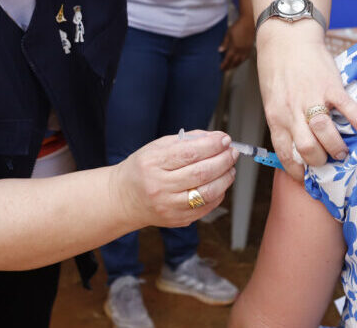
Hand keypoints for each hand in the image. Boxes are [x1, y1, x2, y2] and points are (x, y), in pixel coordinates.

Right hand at [114, 130, 237, 228]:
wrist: (124, 198)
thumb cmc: (142, 169)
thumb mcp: (157, 147)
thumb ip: (187, 140)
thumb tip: (216, 137)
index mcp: (152, 163)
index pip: (189, 153)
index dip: (212, 145)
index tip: (224, 139)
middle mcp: (159, 186)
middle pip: (201, 173)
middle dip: (223, 160)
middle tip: (232, 152)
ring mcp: (168, 206)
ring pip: (207, 193)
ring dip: (225, 178)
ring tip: (230, 168)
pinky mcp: (177, 219)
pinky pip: (205, 207)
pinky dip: (218, 194)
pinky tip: (220, 183)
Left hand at [219, 18, 254, 69]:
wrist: (249, 23)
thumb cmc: (237, 27)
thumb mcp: (228, 34)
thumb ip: (224, 43)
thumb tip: (220, 51)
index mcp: (234, 47)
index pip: (228, 59)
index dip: (224, 64)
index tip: (221, 68)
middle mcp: (241, 50)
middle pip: (234, 62)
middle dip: (229, 66)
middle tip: (225, 69)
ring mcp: (246, 50)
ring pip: (241, 61)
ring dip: (235, 65)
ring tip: (231, 67)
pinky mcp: (250, 48)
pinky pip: (246, 57)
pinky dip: (241, 61)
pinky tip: (239, 61)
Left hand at [255, 20, 356, 179]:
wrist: (287, 38)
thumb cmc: (277, 69)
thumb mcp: (272, 99)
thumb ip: (283, 121)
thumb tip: (295, 145)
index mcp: (276, 116)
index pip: (286, 152)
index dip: (297, 169)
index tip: (307, 176)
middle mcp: (293, 111)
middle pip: (307, 149)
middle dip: (320, 161)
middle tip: (329, 161)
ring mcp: (313, 98)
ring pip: (325, 132)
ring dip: (337, 146)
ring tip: (344, 151)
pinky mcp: (331, 86)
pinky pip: (347, 108)